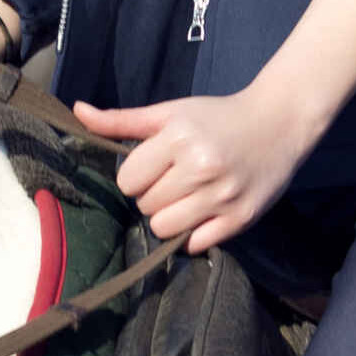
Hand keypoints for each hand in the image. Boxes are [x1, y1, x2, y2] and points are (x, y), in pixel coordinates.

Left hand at [69, 80, 317, 253]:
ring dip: (169, 217)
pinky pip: (194, 244)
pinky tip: (203, 211)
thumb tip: (76, 111)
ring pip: (164, 228)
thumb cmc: (217, 117)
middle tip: (177, 179)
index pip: (128, 180)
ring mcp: (222, 196)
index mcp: (180, 138)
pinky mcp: (240, 219)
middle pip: (146, 205)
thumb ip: (121, 120)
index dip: (138, 175)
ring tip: (187, 197)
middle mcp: (201, 167)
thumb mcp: (170, 112)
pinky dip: (192, 234)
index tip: (157, 165)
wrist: (279, 123)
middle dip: (154, 194)